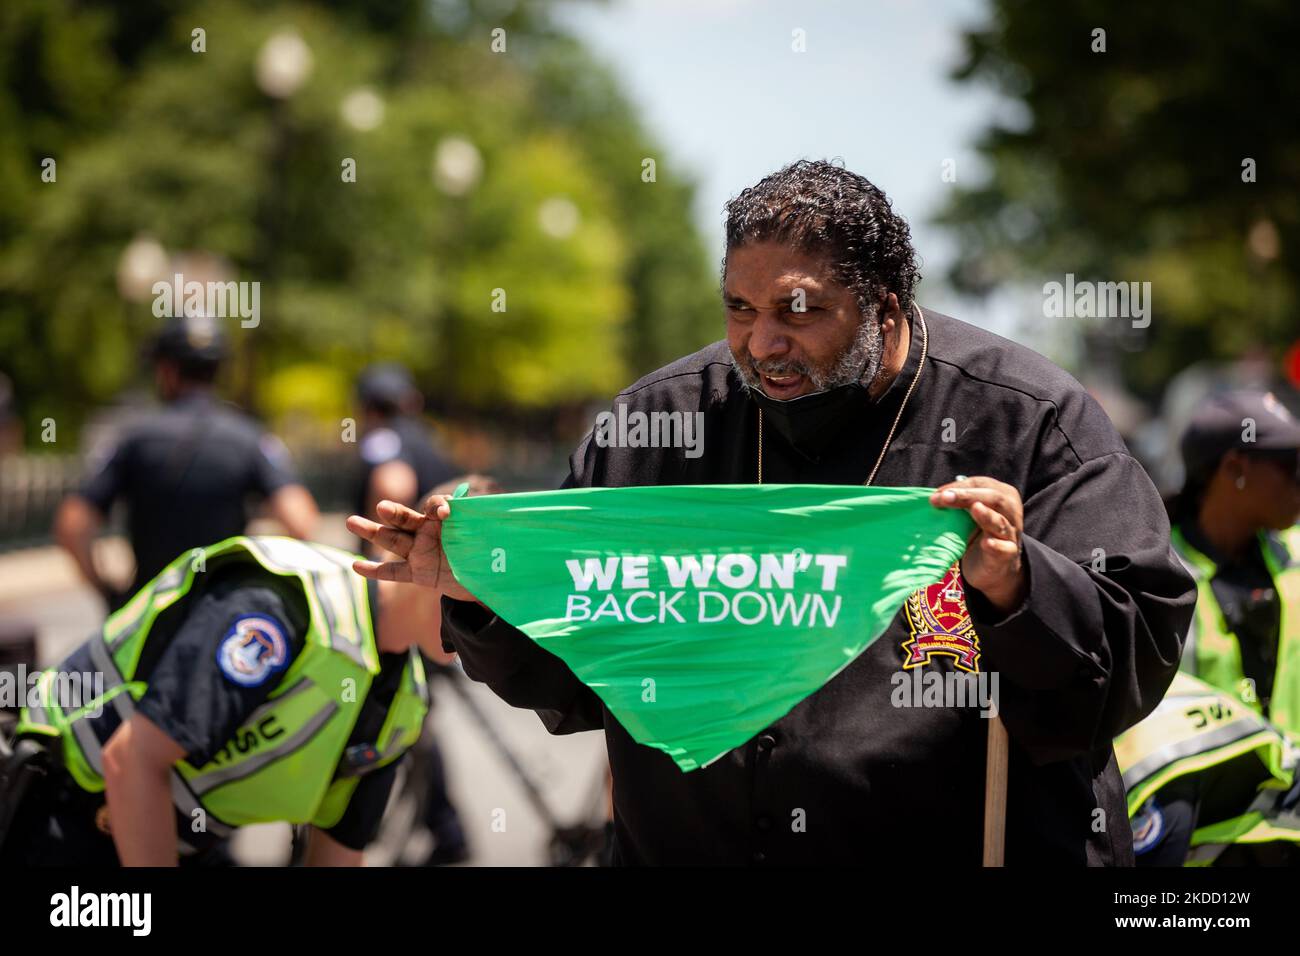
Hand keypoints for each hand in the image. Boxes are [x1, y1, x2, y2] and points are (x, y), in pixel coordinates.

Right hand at [345, 496, 479, 602]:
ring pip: (392, 540)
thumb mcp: (491, 536)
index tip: (446, 513)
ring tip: (351, 521)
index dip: (439, 506)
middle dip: (394, 513)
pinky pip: (393, 572)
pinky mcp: (417, 573)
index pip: (435, 506)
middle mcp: (428, 532)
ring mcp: (419, 552)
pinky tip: (356, 566)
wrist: (486, 577)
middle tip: (382, 507)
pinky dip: (374, 570)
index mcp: (445, 520)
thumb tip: (500, 503)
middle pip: (406, 519)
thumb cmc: (488, 551)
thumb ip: (488, 522)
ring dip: (372, 531)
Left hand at [930, 476, 1026, 613]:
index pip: (981, 484)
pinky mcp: (1007, 555)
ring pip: (1000, 522)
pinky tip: (987, 543)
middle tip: (945, 497)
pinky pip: (1005, 549)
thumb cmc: (977, 534)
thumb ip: (956, 504)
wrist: (993, 567)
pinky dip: (996, 546)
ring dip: (986, 515)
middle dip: (968, 495)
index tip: (937, 494)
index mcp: (1001, 495)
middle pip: (994, 498)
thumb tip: (932, 497)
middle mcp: (1010, 512)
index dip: (959, 486)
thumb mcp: (967, 516)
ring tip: (975, 508)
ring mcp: (1010, 534)